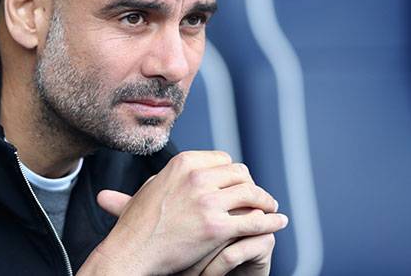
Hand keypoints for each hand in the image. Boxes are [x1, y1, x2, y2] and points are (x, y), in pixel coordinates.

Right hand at [79, 151, 286, 274]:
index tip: (239, 184)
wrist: (132, 251)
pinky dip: (270, 222)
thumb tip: (186, 171)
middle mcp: (197, 177)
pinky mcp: (217, 227)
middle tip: (259, 198)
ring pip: (251, 194)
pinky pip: (254, 221)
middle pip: (240, 174)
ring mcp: (208, 202)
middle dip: (251, 186)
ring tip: (271, 209)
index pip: (223, 159)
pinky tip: (278, 223)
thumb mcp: (151, 187)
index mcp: (184, 163)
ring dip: (266, 201)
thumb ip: (172, 176)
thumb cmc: (137, 224)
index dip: (233, 173)